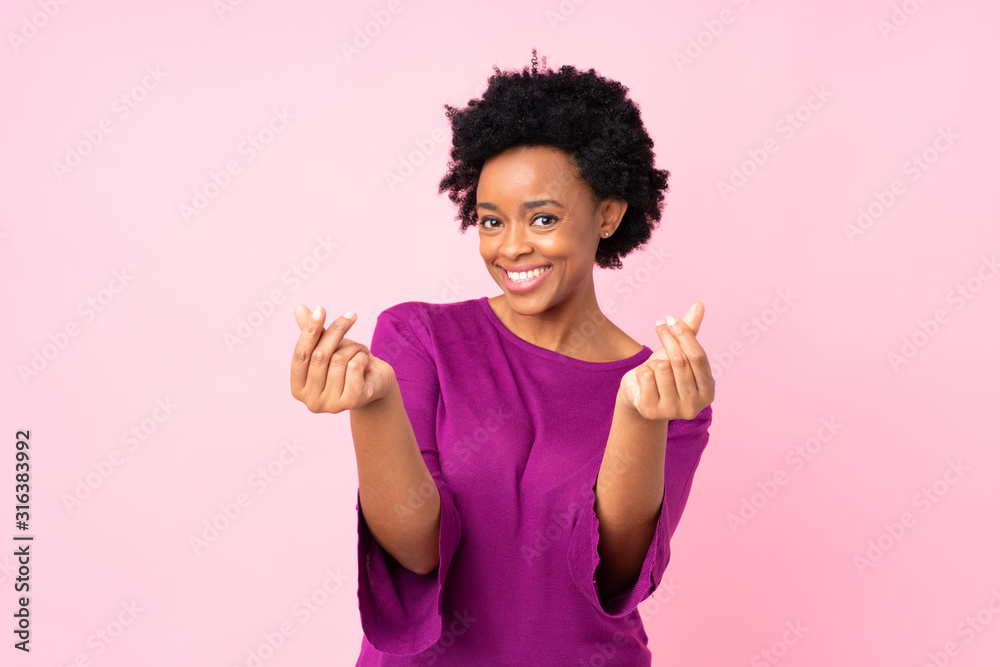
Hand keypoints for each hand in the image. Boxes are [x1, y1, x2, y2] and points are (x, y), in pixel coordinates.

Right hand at [290, 305, 395, 413]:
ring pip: (339, 359)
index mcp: (298, 387)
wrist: (376, 382)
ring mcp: (331, 404)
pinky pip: (354, 366)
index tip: (320, 309)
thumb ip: (313, 332)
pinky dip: (362, 357)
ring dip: (354, 347)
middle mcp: (311, 401)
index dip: (309, 330)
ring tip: (360, 349)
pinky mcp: (352, 401)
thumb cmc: (348, 364)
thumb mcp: (329, 347)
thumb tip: (300, 308)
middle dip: (337, 331)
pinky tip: (366, 362)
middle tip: (351, 315)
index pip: (300, 354)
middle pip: (320, 355)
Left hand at [617, 300, 714, 420]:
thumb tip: (698, 304)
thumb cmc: (665, 371)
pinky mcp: (651, 411)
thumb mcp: (679, 351)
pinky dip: (642, 371)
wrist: (640, 394)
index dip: (684, 334)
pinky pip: (645, 376)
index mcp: (708, 391)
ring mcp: (673, 411)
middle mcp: (694, 406)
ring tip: (654, 370)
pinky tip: (644, 381)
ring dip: (653, 362)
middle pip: (679, 361)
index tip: (670, 318)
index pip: (698, 356)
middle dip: (667, 339)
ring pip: (661, 368)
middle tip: (659, 325)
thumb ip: (690, 330)